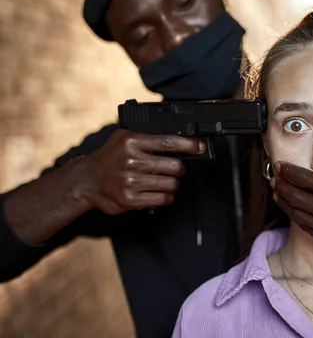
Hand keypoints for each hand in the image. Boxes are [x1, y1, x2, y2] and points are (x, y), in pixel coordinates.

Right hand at [81, 129, 204, 214]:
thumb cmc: (110, 157)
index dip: (189, 145)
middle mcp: (131, 161)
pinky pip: (163, 199)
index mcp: (132, 142)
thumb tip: (181, 141)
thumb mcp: (124, 138)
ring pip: (171, 184)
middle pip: (175, 166)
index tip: (200, 146)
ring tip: (164, 180)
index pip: (169, 142)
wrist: (87, 180)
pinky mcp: (130, 200)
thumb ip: (148, 137)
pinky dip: (165, 196)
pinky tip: (158, 191)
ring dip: (172, 183)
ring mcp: (131, 182)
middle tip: (174, 169)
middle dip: (179, 168)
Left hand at [271, 139, 312, 253]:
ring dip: (283, 201)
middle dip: (281, 185)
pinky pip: (306, 226)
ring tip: (277, 191)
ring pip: (297, 213)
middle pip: (295, 196)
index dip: (288, 171)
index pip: (303, 178)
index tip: (280, 166)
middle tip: (275, 178)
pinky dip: (295, 215)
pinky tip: (291, 206)